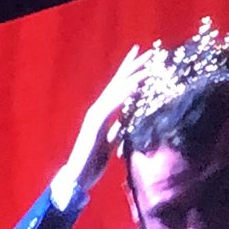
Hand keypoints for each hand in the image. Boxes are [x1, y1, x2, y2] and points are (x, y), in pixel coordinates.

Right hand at [60, 44, 153, 191]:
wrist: (78, 177)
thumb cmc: (94, 161)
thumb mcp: (112, 142)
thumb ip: (119, 130)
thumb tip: (129, 123)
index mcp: (103, 113)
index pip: (119, 88)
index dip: (131, 72)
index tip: (145, 59)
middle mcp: (98, 109)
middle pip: (118, 83)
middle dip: (134, 66)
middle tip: (150, 51)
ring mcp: (95, 115)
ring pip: (116, 90)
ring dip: (133, 76)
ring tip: (148, 65)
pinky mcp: (95, 124)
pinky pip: (111, 106)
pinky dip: (123, 95)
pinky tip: (135, 86)